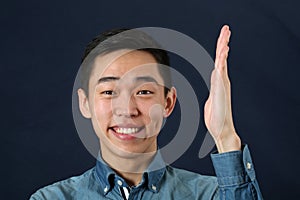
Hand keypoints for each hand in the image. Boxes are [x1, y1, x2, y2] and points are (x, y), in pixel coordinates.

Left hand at [204, 25, 240, 152]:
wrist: (221, 129)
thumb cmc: (216, 117)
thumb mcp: (211, 101)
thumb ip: (213, 93)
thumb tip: (213, 89)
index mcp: (218, 83)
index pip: (219, 62)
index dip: (221, 50)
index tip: (223, 40)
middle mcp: (221, 81)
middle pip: (222, 58)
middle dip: (223, 43)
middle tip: (226, 29)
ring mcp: (222, 83)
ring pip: (222, 61)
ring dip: (223, 46)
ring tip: (226, 33)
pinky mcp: (221, 88)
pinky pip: (221, 70)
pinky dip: (222, 59)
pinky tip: (224, 50)